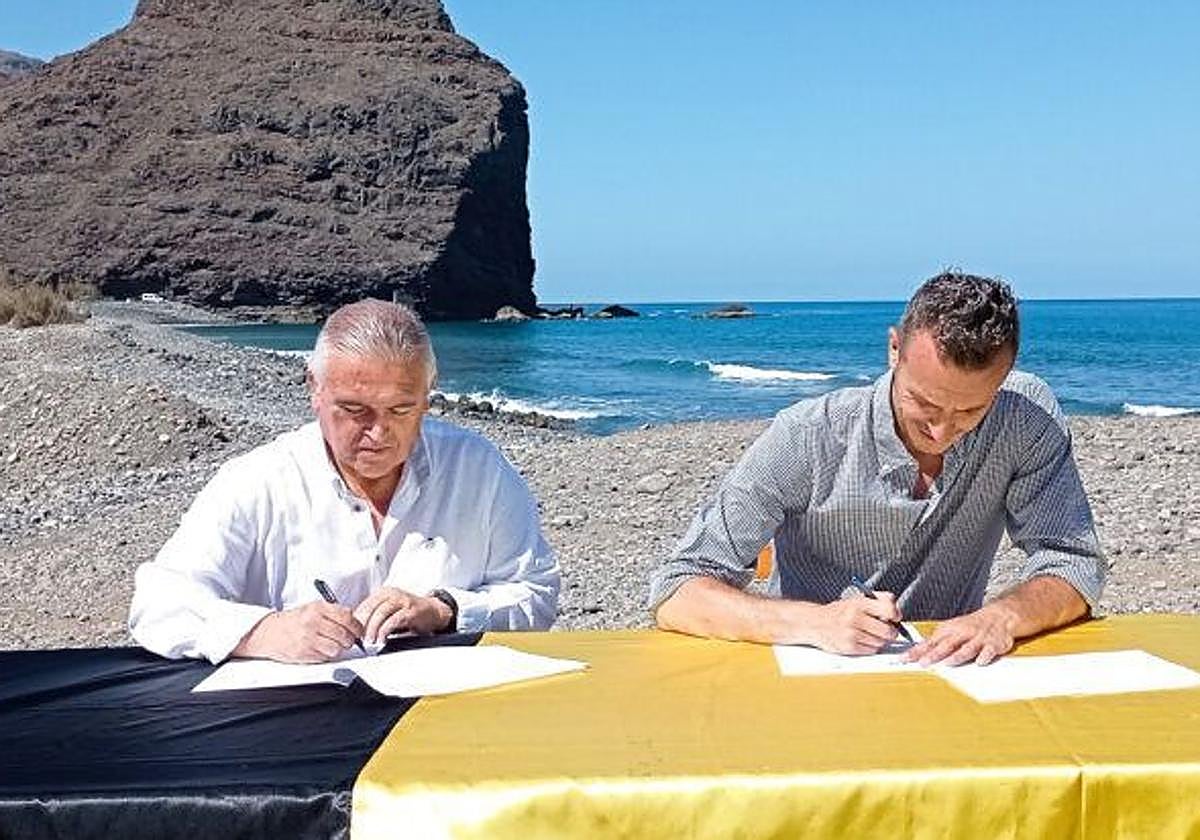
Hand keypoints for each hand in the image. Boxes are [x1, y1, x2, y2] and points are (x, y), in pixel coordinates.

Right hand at [234, 602, 364, 662]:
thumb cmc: (293, 621)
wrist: (268, 632)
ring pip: (337, 648)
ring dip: (337, 649)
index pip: (347, 617)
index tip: (358, 631)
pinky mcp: (304, 653)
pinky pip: (325, 657)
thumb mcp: (312, 609)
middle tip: (347, 640)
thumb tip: (355, 623)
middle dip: (349, 640)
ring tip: (330, 644)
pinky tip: (319, 649)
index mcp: (318, 608)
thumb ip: (333, 613)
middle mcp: (313, 622)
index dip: (357, 627)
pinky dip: (326, 655)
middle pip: (345, 635)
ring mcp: (308, 638)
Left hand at [353, 586, 452, 642]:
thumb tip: (357, 628)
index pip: (365, 605)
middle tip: (360, 638)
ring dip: (373, 628)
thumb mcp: (390, 610)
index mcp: (384, 592)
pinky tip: (382, 638)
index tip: (354, 632)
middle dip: (364, 625)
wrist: (433, 611)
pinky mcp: (411, 610)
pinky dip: (386, 630)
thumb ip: (375, 615)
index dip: (357, 619)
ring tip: (370, 640)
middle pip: (371, 608)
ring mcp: (403, 601)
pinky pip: (394, 619)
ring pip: (381, 612)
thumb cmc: (409, 612)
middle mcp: (392, 594)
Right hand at [803, 592, 901, 654]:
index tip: (895, 618)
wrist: (815, 623)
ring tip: (868, 634)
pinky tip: (861, 640)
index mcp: (858, 603)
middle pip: (888, 630)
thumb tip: (896, 610)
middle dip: (889, 632)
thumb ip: (877, 600)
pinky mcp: (848, 647)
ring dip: (878, 640)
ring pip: (881, 642)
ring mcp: (851, 633)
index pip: (888, 608)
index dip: (896, 615)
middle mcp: (854, 617)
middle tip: (883, 629)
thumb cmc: (837, 612)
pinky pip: (871, 650)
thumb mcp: (855, 599)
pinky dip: (870, 647)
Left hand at [902, 603, 1017, 665]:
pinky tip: (979, 662)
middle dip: (934, 654)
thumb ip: (937, 642)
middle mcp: (962, 634)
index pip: (930, 642)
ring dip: (956, 656)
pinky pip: (989, 651)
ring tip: (947, 663)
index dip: (917, 651)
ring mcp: (978, 639)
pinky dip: (984, 657)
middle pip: (946, 645)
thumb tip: (917, 653)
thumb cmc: (972, 625)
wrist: (999, 616)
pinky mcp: (993, 645)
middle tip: (923, 663)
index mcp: (950, 630)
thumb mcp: (952, 629)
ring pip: (966, 648)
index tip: (904, 658)